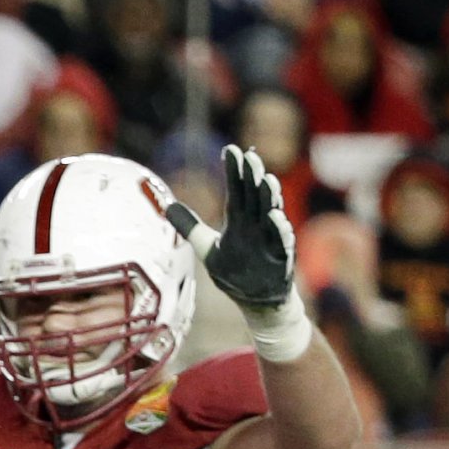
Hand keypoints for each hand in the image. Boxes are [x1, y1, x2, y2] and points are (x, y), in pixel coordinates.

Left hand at [164, 145, 297, 310]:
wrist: (257, 299)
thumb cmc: (234, 269)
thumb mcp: (206, 247)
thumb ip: (189, 226)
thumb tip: (167, 206)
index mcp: (240, 220)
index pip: (237, 190)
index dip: (234, 171)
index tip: (230, 149)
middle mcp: (256, 225)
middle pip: (254, 196)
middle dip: (252, 177)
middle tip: (250, 156)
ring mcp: (270, 240)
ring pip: (270, 213)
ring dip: (269, 197)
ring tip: (266, 179)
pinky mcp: (280, 257)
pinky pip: (281, 242)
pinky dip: (279, 230)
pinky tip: (275, 217)